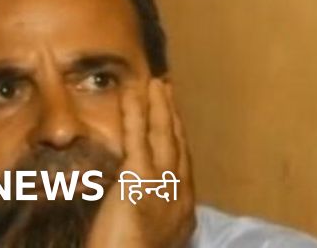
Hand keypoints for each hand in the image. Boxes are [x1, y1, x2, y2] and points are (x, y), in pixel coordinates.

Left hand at [87, 78, 195, 247]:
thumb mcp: (154, 238)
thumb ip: (154, 217)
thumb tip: (147, 208)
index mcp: (183, 210)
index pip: (183, 166)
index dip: (178, 140)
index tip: (175, 120)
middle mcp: (180, 194)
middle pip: (178, 146)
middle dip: (173, 117)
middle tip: (169, 92)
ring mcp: (163, 185)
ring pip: (163, 137)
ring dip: (160, 108)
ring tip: (156, 84)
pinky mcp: (139, 180)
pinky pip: (137, 139)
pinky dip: (136, 114)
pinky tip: (134, 94)